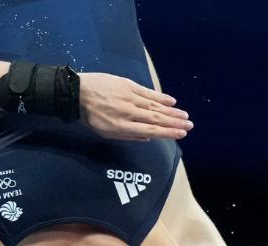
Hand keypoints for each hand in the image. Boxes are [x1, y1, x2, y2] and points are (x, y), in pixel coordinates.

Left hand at [78, 72, 192, 141]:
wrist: (77, 92)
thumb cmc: (90, 116)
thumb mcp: (105, 132)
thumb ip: (128, 136)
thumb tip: (148, 137)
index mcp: (122, 127)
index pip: (151, 131)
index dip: (168, 133)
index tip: (181, 134)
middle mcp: (129, 112)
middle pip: (157, 119)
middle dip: (175, 123)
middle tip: (190, 125)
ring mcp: (130, 97)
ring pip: (155, 106)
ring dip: (172, 111)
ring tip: (185, 115)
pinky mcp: (128, 85)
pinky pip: (148, 92)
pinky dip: (161, 97)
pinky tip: (172, 101)